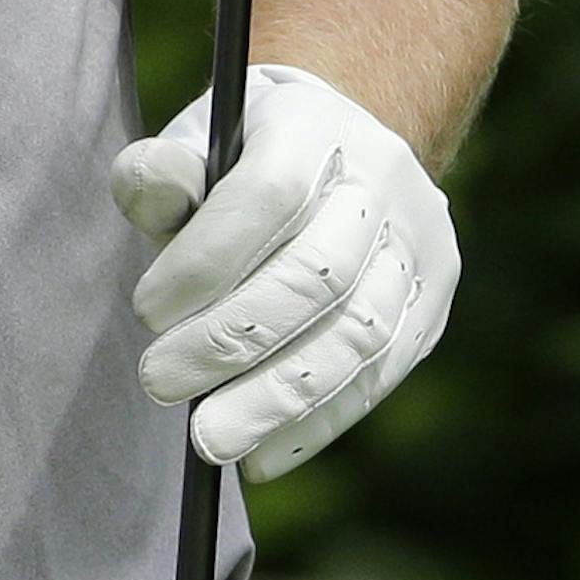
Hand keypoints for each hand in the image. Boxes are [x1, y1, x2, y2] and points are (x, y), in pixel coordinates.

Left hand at [111, 63, 458, 480]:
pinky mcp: (433, 302)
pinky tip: (260, 453)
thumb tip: (155, 190)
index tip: (146, 313)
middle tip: (158, 382)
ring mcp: (419, 243)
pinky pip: (381, 375)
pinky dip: (318, 423)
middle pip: (317, 274)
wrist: (337, 150)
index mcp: (315, 126)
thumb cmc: (241, 155)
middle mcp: (382, 179)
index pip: (268, 195)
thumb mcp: (194, 139)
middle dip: (230, 340)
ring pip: (359, 335)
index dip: (206, 259)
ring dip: (277, 398)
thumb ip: (163, 169)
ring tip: (209, 441)